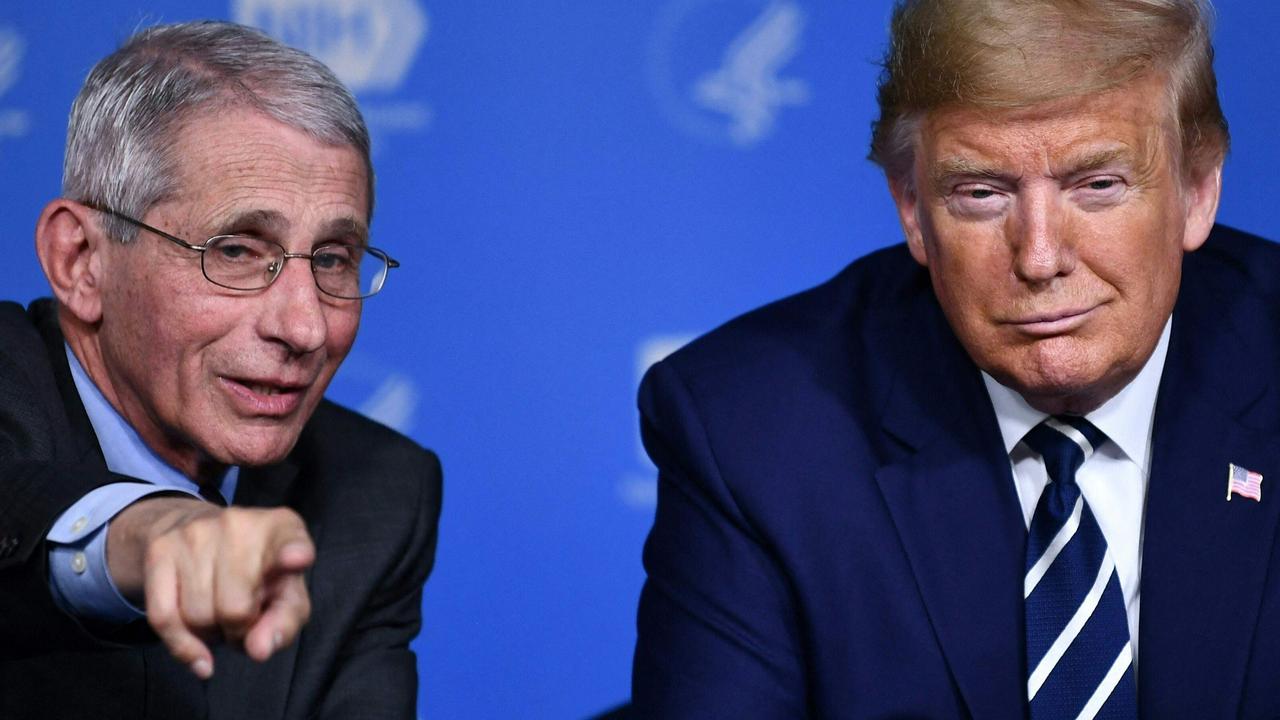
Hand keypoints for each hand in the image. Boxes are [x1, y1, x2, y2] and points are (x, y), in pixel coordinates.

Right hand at [106, 497, 314, 678]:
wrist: (196, 530)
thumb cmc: (255, 571)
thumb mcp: (285, 594)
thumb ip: (284, 623)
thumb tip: (259, 649)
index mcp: (281, 529)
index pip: (292, 540)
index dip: (294, 553)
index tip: (297, 559)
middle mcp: (239, 524)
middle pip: (235, 608)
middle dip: (238, 631)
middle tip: (243, 620)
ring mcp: (196, 533)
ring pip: (197, 617)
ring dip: (210, 633)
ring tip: (220, 615)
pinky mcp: (160, 550)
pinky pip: (163, 618)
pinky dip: (182, 646)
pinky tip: (198, 654)